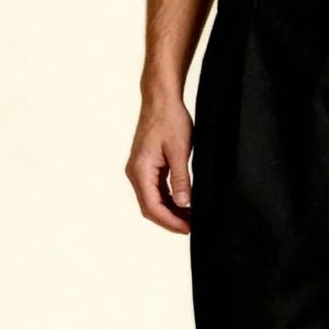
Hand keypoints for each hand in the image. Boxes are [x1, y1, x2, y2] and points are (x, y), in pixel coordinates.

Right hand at [126, 94, 195, 232]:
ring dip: (170, 211)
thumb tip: (185, 204)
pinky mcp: (146, 166)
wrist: (161, 99)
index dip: (171, 221)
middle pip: (150, 207)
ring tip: (192, 217)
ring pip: (153, 200)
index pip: (152, 207)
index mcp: (140, 170)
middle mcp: (135, 172)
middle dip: (170, 220)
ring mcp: (139, 170)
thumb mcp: (180, 151)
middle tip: (193, 227)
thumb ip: (181, 180)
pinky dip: (168, 199)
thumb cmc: (170, 120)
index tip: (189, 229)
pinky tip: (184, 203)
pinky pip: (155, 190)